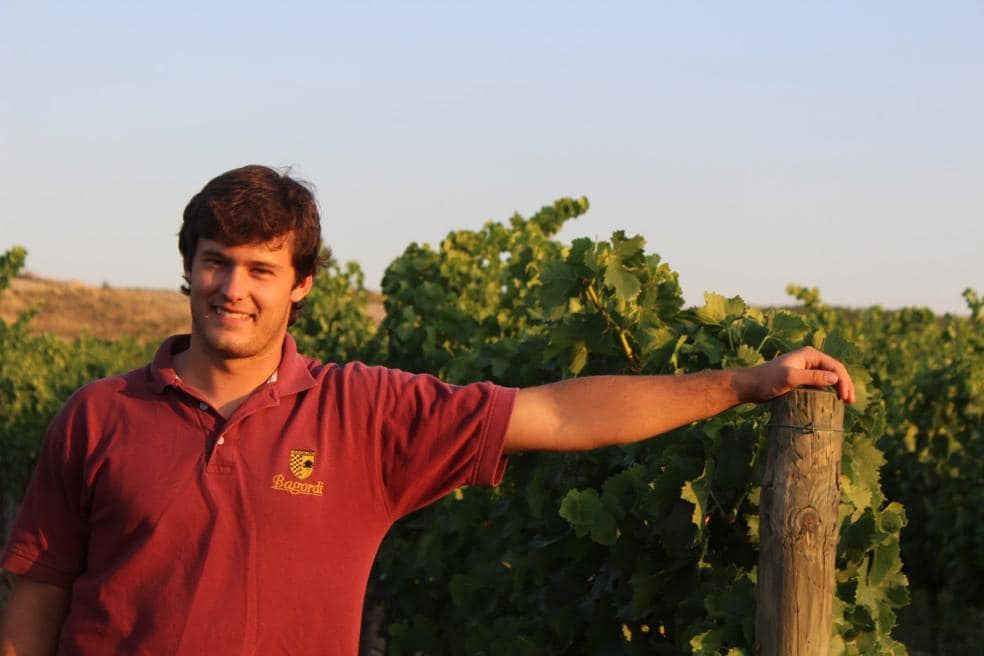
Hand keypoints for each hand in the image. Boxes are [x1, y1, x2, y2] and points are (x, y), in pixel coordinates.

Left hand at [734, 346, 855, 403]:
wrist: (751, 385)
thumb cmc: (768, 380)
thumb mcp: (790, 378)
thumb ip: (812, 377)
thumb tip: (835, 377)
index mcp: (809, 355)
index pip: (835, 366)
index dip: (844, 381)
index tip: (846, 398)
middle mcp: (809, 359)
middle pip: (834, 370)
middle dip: (845, 384)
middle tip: (851, 402)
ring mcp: (805, 368)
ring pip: (828, 377)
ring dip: (838, 387)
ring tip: (845, 402)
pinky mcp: (800, 378)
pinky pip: (820, 383)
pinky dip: (828, 390)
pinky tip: (831, 400)